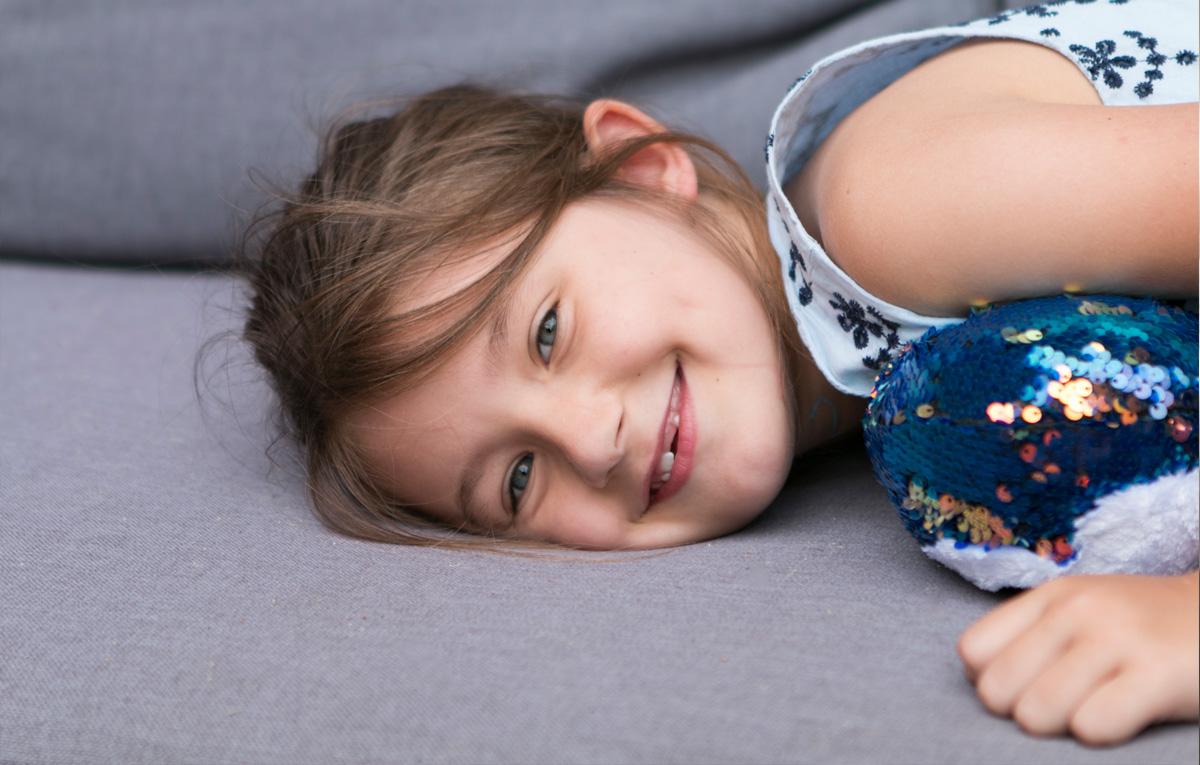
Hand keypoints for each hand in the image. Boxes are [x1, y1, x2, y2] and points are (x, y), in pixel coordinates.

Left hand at [956, 570, 1199, 745]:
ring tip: (1096, 707)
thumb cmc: (1142, 627)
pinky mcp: (1158, 674)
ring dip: (1062, 727)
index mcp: (1051, 597)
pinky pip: (1091, 726)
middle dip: (1023, 711)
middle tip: (1067, 704)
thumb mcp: (1082, 612)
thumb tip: (978, 679)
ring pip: (1036, 713)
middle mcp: (1077, 611)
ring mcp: (1117, 638)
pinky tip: (1127, 715)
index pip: (974, 652)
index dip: (996, 681)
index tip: (1032, 684)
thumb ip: (1027, 636)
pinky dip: (1103, 733)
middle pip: (997, 691)